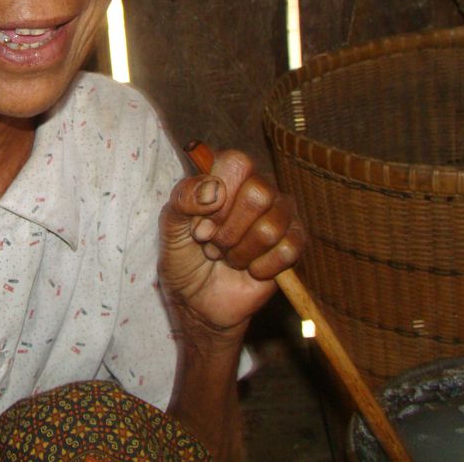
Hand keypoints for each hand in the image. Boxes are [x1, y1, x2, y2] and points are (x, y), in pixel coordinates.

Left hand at [158, 148, 303, 335]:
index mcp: (227, 176)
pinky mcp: (293, 245)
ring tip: (228, 257)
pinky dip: (260, 268)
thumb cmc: (183, 255)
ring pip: (271, 227)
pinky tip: (250, 270)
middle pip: (258, 194)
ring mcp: (280, 216)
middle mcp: (258, 189)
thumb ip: (184, 198)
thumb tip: (214, 190)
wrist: (196, 300)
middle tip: (214, 245)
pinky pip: (289, 250)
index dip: (219, 197)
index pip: (237, 163)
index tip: (201, 226)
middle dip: (228, 231)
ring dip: (240, 252)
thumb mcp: (170, 224)